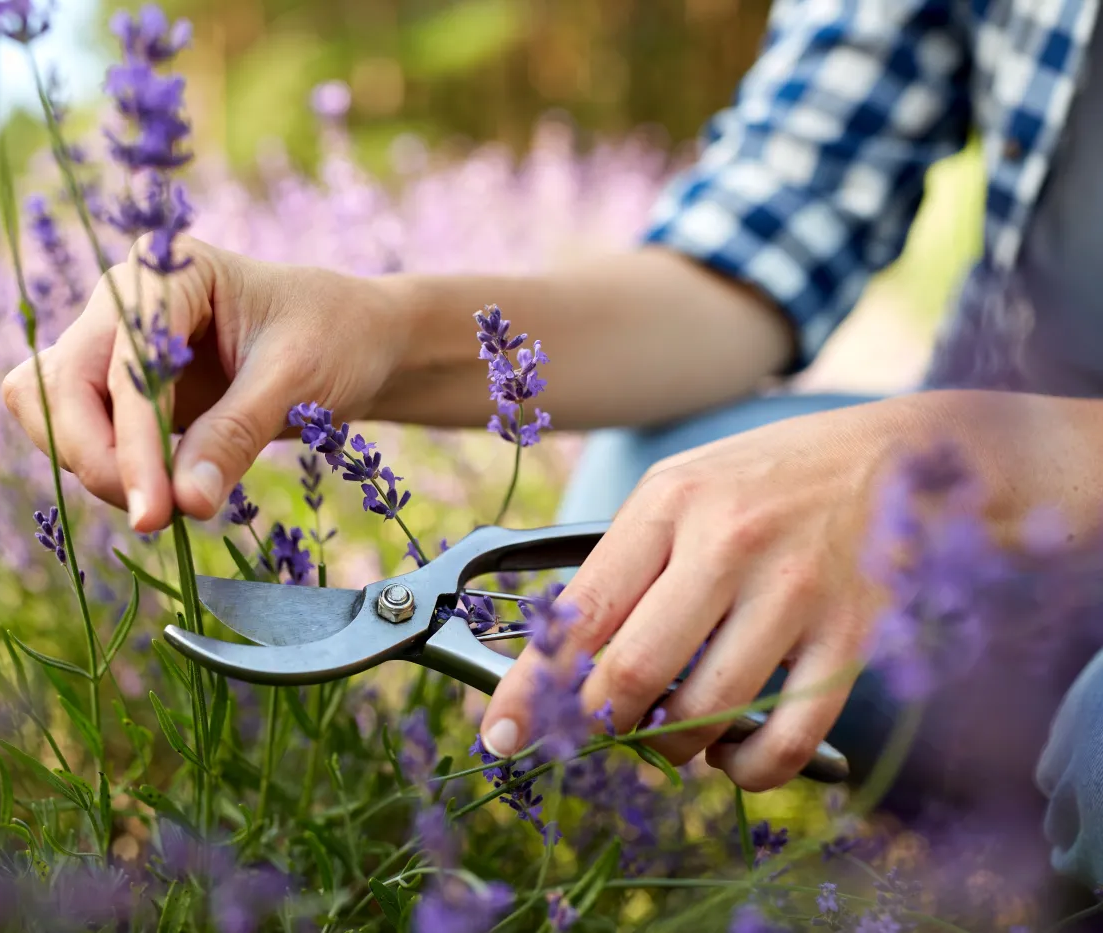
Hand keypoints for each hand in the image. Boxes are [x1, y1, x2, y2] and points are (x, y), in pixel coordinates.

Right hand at [2, 238, 401, 530]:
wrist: (357, 341)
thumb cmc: (336, 339)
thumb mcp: (297, 381)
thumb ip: (236, 435)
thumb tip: (184, 502)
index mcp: (168, 270)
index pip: (122, 363)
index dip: (130, 443)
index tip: (155, 512)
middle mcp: (125, 299)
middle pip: (58, 384)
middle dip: (96, 457)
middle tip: (155, 517)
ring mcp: (115, 342)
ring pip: (52, 409)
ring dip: (94, 466)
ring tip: (167, 505)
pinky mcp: (118, 387)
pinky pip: (78, 432)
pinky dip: (106, 468)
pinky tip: (160, 493)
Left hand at [480, 394, 949, 790]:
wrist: (903, 459)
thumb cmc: (772, 479)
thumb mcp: (684, 488)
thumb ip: (626, 562)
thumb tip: (564, 659)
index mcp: (669, 503)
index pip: (580, 613)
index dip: (530, 688)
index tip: (500, 736)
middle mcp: (728, 544)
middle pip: (633, 674)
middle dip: (599, 725)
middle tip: (598, 732)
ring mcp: (795, 592)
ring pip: (704, 714)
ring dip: (672, 747)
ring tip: (673, 732)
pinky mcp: (851, 638)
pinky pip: (786, 740)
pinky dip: (747, 769)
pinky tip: (733, 754)